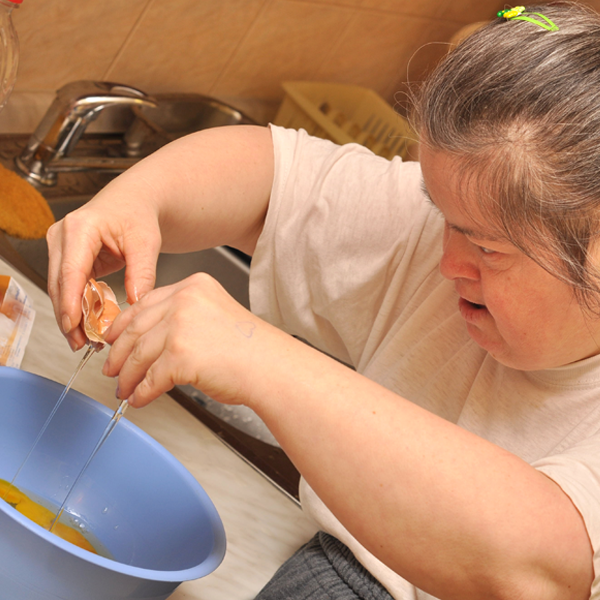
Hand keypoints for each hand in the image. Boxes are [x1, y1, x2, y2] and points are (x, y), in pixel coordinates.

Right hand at [46, 182, 161, 350]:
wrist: (132, 203)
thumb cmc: (138, 215)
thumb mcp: (146, 242)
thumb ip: (142, 273)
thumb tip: (135, 303)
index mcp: (80, 228)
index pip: (71, 271)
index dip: (69, 301)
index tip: (73, 325)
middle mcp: (62, 236)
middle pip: (59, 284)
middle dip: (68, 317)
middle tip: (82, 344)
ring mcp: (60, 247)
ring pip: (59, 289)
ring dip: (70, 316)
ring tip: (84, 342)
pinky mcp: (65, 258)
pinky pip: (68, 288)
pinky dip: (76, 307)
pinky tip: (86, 326)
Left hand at [102, 273, 268, 407]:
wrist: (271, 368)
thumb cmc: (250, 350)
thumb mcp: (214, 316)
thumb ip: (181, 319)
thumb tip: (148, 341)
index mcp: (193, 286)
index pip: (145, 303)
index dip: (123, 325)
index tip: (112, 339)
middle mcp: (184, 300)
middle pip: (136, 328)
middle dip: (119, 353)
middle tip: (112, 369)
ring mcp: (180, 327)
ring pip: (139, 355)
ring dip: (128, 377)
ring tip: (125, 389)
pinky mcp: (179, 356)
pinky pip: (150, 379)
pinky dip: (142, 393)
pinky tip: (140, 399)